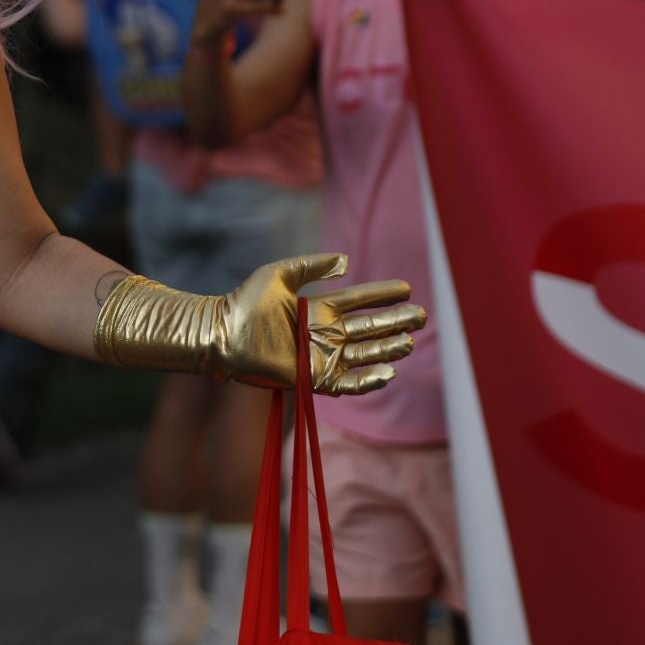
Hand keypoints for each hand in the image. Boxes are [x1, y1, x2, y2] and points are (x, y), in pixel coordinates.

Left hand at [219, 252, 423, 395]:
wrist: (223, 333)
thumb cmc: (246, 303)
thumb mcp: (279, 274)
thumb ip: (312, 265)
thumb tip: (346, 261)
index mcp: (319, 309)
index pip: (360, 301)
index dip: (382, 295)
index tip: (405, 288)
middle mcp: (325, 334)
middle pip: (370, 328)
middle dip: (396, 321)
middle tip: (421, 315)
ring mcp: (322, 357)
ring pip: (366, 353)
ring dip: (390, 348)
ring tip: (410, 339)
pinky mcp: (315, 379)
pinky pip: (350, 383)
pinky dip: (370, 379)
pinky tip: (389, 371)